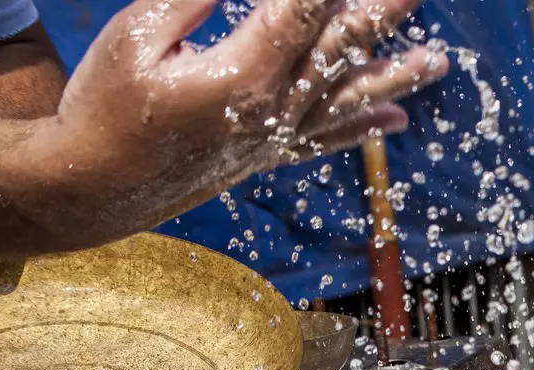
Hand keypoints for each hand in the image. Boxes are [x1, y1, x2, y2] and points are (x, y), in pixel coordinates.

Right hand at [38, 0, 447, 242]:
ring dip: (398, 75)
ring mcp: (274, 137)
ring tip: (440, 60)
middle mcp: (274, 109)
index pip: (304, 8)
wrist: (92, 188)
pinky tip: (397, 119)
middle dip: (384, 13)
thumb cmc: (103, 104)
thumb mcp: (138, 33)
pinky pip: (327, 140)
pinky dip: (363, 128)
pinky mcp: (265, 155)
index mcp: (244, 73)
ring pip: (348, 99)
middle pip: (343, 48)